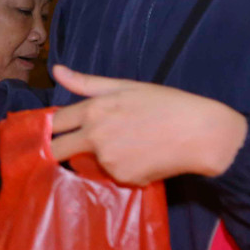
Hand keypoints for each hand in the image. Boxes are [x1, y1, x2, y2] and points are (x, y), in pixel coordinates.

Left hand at [49, 65, 247, 186]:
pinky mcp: (123, 179)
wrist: (201, 133)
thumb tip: (56, 70)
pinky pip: (114, 175)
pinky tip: (143, 157)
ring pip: (90, 163)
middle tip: (69, 147)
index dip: (49, 127)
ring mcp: (108, 161)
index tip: (49, 131)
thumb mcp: (126, 86)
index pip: (54, 123)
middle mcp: (95, 137)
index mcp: (94, 110)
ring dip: (100, 158)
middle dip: (57, 150)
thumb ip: (87, 83)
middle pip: (57, 150)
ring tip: (130, 144)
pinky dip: (124, 169)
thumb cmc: (166, 104)